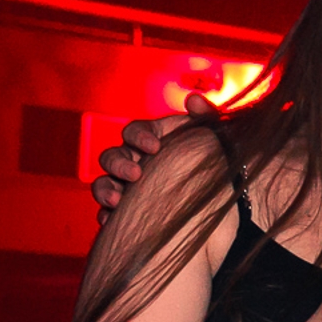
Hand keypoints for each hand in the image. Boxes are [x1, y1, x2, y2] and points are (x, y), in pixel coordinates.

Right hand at [91, 91, 216, 220]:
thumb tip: (194, 99)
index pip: (133, 131)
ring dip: (105, 190)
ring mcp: (126, 186)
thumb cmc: (208, 156)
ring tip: (116, 202)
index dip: (139, 136)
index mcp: (147, 139)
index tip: (155, 146)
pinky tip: (110, 222)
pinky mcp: (127, 210)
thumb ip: (205, 115)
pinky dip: (106, 216)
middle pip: (111, 157)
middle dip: (119, 164)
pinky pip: (107, 213)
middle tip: (136, 174)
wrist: (218, 190)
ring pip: (103, 184)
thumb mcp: (210, 135)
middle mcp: (132, 160)